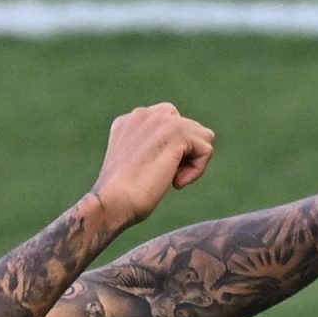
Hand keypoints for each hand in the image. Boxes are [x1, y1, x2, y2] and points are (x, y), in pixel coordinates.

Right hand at [91, 103, 215, 229]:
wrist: (112, 202)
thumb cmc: (121, 197)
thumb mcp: (134, 165)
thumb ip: (152, 149)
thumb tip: (181, 151)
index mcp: (129, 121)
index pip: (169, 120)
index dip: (173, 148)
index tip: (156, 169)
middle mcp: (143, 114)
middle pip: (189, 126)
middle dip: (185, 152)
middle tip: (165, 176)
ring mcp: (159, 120)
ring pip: (202, 136)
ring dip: (192, 162)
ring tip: (171, 178)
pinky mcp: (175, 132)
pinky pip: (205, 149)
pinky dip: (197, 171)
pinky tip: (175, 182)